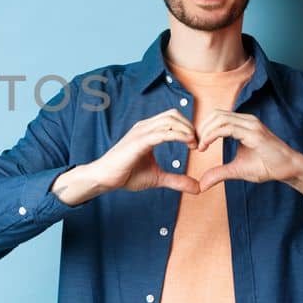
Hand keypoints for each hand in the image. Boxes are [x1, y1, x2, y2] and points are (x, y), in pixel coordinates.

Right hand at [53, 110, 202, 204]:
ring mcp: (141, 132)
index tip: (197, 144)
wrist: (104, 179)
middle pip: (173, 115)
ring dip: (187, 130)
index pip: (172, 119)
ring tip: (194, 144)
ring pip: (170, 120)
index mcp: (147, 131)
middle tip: (199, 143)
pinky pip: (163, 132)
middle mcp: (144, 127)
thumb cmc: (125, 175)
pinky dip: (180, 135)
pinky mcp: (139, 141)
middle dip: (190, 126)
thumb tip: (198, 188)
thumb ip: (176, 180)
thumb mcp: (157, 178)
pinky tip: (188, 144)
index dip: (188, 128)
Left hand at [194, 109, 302, 191]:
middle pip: (215, 115)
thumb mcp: (237, 170)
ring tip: (199, 146)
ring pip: (219, 119)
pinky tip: (205, 146)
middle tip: (194, 145)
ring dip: (205, 131)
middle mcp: (246, 120)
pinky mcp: (254, 133)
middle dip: (201, 128)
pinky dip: (212, 135)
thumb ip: (219, 173)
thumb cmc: (266, 166)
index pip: (217, 117)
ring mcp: (251, 125)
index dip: (203, 128)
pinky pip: (227, 128)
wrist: (288, 169)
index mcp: (243, 124)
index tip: (195, 144)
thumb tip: (201, 184)